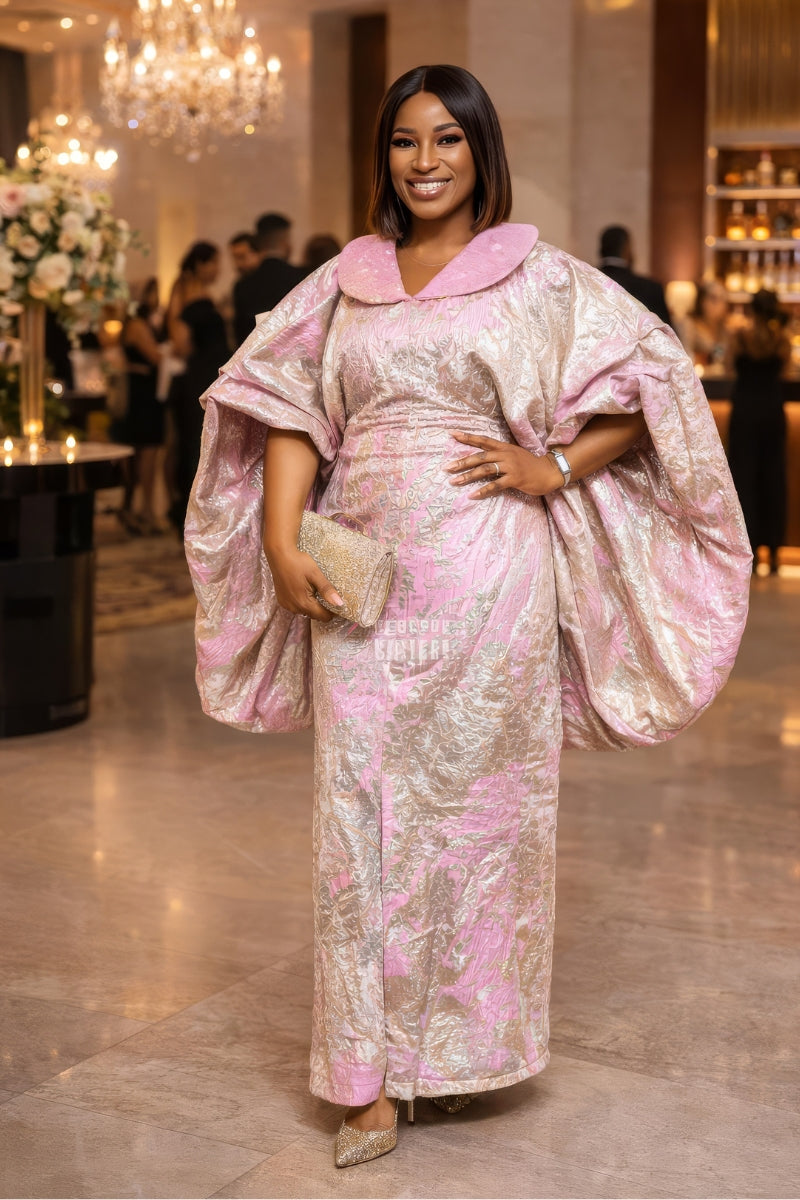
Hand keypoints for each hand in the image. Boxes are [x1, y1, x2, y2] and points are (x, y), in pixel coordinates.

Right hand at [265, 545, 342, 621]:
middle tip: (325, 592)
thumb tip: (339, 604)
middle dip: (322, 607)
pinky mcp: (282, 601)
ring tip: (313, 589)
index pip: (324, 617)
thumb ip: (327, 590)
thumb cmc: (298, 562)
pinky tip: (302, 589)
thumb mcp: (315, 574)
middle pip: (315, 615)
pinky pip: (296, 607)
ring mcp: (286, 605)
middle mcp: (294, 608)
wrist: (279, 555)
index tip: (337, 602)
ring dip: (311, 605)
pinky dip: (301, 602)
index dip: (332, 612)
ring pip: (305, 611)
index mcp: (304, 603)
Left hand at [445, 432, 562, 498]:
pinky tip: (472, 495)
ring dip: (468, 476)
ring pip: (484, 470)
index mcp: (504, 447)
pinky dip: (483, 490)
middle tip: (447, 467)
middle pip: (480, 456)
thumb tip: (482, 458)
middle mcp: (505, 454)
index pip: (483, 440)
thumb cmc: (529, 465)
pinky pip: (495, 485)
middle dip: (462, 462)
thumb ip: (499, 455)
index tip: (452, 434)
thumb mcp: (513, 454)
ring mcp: (510, 466)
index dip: (468, 437)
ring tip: (454, 481)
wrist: (549, 471)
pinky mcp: (514, 479)